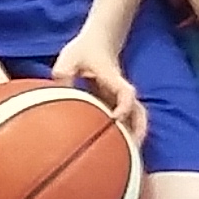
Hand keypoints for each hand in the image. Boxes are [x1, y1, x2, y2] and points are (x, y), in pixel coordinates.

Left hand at [46, 30, 144, 144]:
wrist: (99, 39)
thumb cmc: (84, 50)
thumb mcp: (69, 59)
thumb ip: (63, 75)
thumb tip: (59, 98)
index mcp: (111, 78)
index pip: (126, 93)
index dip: (123, 107)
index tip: (115, 119)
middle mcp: (121, 90)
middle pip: (139, 113)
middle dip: (137, 133)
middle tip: (129, 153)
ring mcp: (121, 97)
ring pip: (138, 119)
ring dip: (135, 136)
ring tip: (129, 159)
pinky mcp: (117, 102)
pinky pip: (129, 120)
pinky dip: (128, 133)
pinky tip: (118, 150)